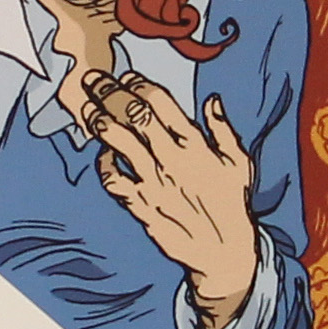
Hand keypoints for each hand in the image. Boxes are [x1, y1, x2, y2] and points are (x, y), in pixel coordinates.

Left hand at [91, 79, 262, 325]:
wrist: (222, 250)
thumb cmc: (231, 202)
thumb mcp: (238, 162)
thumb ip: (223, 129)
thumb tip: (211, 101)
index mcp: (195, 144)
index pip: (160, 102)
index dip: (139, 84)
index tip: (127, 78)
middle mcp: (171, 159)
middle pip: (134, 114)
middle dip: (109, 92)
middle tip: (93, 80)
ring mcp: (153, 182)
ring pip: (119, 142)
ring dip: (100, 121)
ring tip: (88, 108)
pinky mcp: (140, 205)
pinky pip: (113, 179)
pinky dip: (103, 164)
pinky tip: (103, 154)